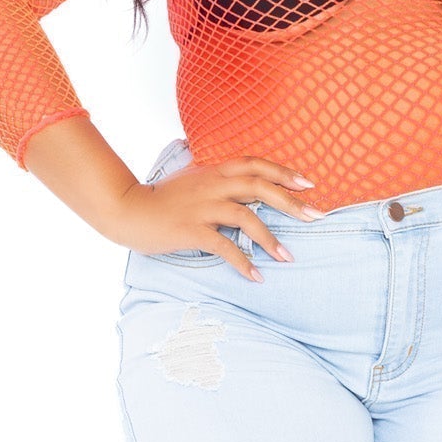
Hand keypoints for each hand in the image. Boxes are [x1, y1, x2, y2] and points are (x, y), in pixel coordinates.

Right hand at [112, 154, 323, 282]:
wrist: (125, 208)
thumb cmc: (160, 199)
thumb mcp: (191, 180)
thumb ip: (216, 179)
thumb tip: (241, 183)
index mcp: (214, 171)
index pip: (255, 165)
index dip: (284, 172)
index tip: (309, 184)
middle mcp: (211, 185)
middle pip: (259, 187)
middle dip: (291, 202)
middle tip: (316, 217)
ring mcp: (201, 207)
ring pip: (246, 216)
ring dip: (270, 238)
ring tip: (288, 258)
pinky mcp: (190, 230)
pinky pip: (223, 246)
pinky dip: (242, 262)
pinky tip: (256, 277)